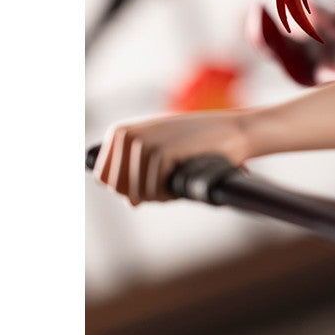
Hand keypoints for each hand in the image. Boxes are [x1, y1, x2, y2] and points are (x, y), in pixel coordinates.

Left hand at [93, 110, 253, 204]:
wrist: (231, 131)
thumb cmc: (196, 145)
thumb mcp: (159, 154)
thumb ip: (138, 175)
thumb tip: (131, 203)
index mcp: (119, 132)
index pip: (104, 177)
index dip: (127, 188)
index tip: (151, 181)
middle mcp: (125, 135)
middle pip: (117, 187)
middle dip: (143, 192)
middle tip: (168, 181)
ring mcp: (142, 142)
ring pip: (136, 193)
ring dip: (159, 194)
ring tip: (178, 177)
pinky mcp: (160, 153)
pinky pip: (154, 191)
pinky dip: (170, 193)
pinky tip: (183, 178)